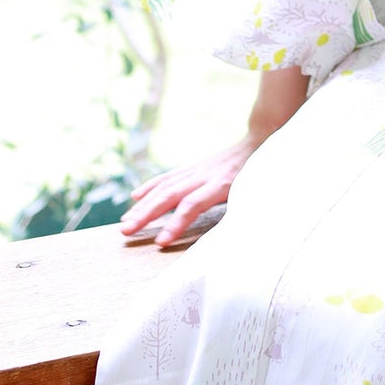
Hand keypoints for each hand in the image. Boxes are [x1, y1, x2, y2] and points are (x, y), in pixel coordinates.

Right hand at [118, 134, 257, 247]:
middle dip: (146, 215)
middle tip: (126, 232)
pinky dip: (150, 187)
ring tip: (125, 223)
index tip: (160, 242)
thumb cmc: (259, 175)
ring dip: (143, 206)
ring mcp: (196, 170)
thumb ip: (244, 208)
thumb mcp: (256, 192)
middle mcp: (204, 175)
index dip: (176, 223)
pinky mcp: (192, 167)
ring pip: (164, 187)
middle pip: (171, 195)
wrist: (258, 142)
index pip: (193, 204)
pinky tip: (135, 198)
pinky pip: (167, 177)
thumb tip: (238, 233)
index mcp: (222, 184)